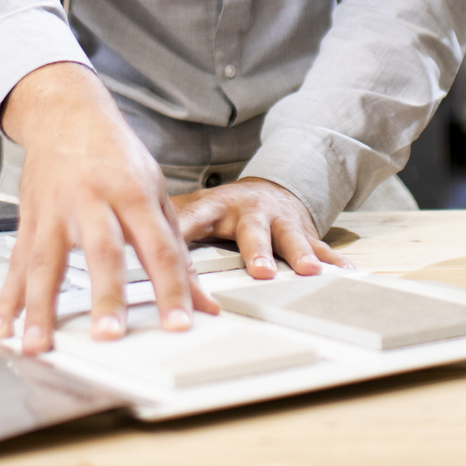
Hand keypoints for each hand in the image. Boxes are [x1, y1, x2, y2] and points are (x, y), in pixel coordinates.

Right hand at [0, 62, 217, 353]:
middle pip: (101, 253)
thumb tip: (203, 302)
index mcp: (133, 193)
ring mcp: (55, 210)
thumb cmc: (115, 155)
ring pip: (47, 264)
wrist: (65, 113)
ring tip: (38, 347)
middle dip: (105, 296)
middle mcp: (93, 200)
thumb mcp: (155, 193)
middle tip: (109, 335)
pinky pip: (15, 265)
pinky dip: (7, 300)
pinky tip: (2, 328)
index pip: (159, 248)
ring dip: (41, 309)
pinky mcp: (29, 219)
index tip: (179, 323)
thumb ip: (177, 250)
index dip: (171, 287)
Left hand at [174, 177, 351, 279]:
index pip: (195, 220)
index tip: (172, 258)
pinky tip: (346, 274)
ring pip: (291, 238)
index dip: (185, 237)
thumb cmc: (220, 209)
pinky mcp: (304, 233)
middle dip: (256, 252)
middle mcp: (251, 212)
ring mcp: (281, 222)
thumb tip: (119, 252)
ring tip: (307, 272)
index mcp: (216, 207)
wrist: (267, 191)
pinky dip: (332, 260)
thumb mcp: (190, 212)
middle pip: (252, 232)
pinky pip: (321, 247)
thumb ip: (164, 230)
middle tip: (257, 270)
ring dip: (299, 255)